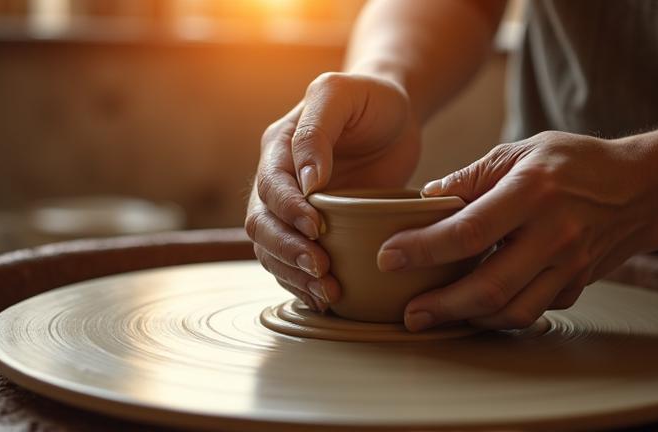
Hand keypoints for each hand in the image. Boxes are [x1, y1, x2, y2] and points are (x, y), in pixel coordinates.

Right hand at [246, 72, 421, 310]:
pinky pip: (296, 261)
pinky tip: (326, 297)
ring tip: (327, 292)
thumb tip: (307, 181)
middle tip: (322, 269)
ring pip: (273, 250)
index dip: (288, 212)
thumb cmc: (369, 99)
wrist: (394, 115)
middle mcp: (279, 181)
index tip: (317, 229)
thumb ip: (319, 130)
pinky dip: (304, 282)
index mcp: (279, 148)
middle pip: (263, 225)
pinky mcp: (316, 229)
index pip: (270, 187)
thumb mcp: (341, 94)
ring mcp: (295, 208)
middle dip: (288, 251)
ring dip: (294, 274)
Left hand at [378, 131, 657, 330]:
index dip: (424, 249)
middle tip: (408, 313)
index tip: (389, 258)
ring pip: (512, 310)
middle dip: (441, 306)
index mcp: (532, 192)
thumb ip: (471, 177)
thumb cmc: (574, 163)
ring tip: (433, 316)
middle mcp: (553, 234)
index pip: (469, 230)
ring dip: (467, 319)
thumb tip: (425, 200)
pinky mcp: (577, 285)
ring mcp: (569, 265)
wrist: (642, 188)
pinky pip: (533, 310)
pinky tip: (474, 309)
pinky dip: (499, 315)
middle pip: (489, 286)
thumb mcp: (521, 152)